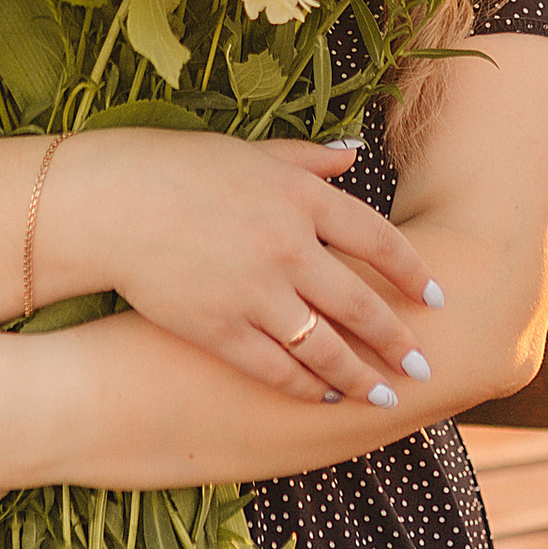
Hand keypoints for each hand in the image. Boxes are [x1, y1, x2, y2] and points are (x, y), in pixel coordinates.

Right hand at [36, 127, 442, 410]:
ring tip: (383, 395)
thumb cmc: (177, 168)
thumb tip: (353, 156)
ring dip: (359, 376)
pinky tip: (321, 395)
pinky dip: (303, 386)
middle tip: (422, 363)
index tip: (436, 296)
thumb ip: (308, 160)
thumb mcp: (252, 153)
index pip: (378, 240)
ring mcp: (257, 293)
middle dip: (397, 338)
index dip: (412, 272)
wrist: (111, 203)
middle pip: (360, 304)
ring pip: (325, 347)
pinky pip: (275, 368)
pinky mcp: (221, 329)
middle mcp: (289, 248)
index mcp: (302, 198)